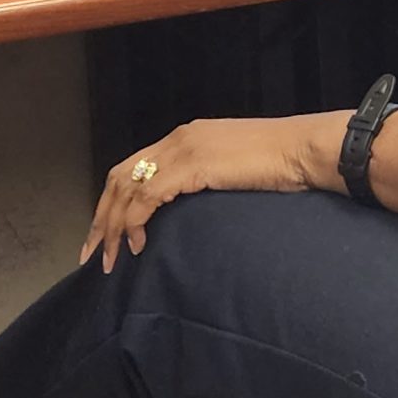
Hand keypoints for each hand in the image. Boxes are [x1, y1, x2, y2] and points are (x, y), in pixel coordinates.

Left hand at [82, 115, 326, 273]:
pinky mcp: (193, 166)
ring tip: (111, 260)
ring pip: (127, 188)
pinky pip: (148, 196)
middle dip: (101, 218)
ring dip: (113, 226)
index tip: (106, 234)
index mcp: (186, 137)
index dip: (113, 202)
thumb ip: (207, 179)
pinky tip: (137, 243)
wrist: (305, 150)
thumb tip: (191, 208)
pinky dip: (135, 221)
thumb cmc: (282, 164)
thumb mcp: (234, 170)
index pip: (133, 167)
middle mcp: (178, 139)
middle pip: (119, 177)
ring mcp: (184, 149)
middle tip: (92, 254)